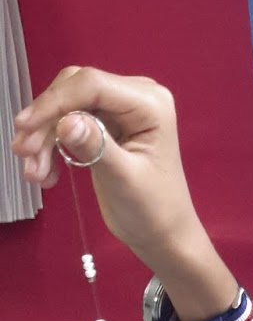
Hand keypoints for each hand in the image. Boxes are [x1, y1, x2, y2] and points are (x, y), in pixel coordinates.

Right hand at [11, 66, 202, 265]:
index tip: (25, 128)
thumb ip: (96, 148)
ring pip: (65, 107)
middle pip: (73, 90)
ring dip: (43, 138)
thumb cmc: (153, 211)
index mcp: (149, 103)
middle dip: (45, 121)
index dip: (54, 102)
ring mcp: (118, 110)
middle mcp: (133, 97)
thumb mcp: (124, 180)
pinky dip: (51, 146)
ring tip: (34, 174)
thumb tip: (65, 121)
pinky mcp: (104, 125)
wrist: (162, 236)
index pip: (92, 85)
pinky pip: (67, 124)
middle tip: (24, 154)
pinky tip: (45, 175)